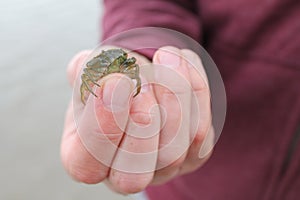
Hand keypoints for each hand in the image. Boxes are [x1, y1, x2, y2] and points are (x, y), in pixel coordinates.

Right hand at [60, 46, 213, 193]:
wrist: (143, 77)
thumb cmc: (113, 79)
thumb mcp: (92, 70)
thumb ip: (87, 69)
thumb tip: (101, 72)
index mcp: (86, 157)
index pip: (86, 164)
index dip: (102, 126)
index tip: (116, 82)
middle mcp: (123, 173)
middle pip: (134, 174)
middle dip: (141, 122)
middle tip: (143, 83)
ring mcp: (160, 169)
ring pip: (175, 152)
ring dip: (174, 95)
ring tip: (165, 57)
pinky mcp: (191, 157)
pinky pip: (201, 134)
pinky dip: (196, 91)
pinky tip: (181, 62)